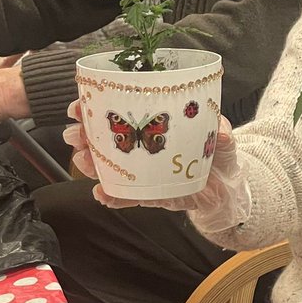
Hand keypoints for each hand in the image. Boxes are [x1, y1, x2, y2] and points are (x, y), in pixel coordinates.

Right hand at [64, 100, 248, 227]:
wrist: (226, 188)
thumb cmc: (218, 154)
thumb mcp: (222, 138)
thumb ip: (222, 133)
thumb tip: (222, 132)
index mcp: (153, 125)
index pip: (120, 111)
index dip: (96, 107)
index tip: (81, 105)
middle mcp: (141, 147)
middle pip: (103, 139)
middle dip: (82, 134)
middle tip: (76, 135)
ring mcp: (140, 172)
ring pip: (106, 167)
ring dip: (90, 164)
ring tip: (84, 161)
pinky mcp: (146, 195)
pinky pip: (123, 197)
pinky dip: (111, 196)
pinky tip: (102, 194)